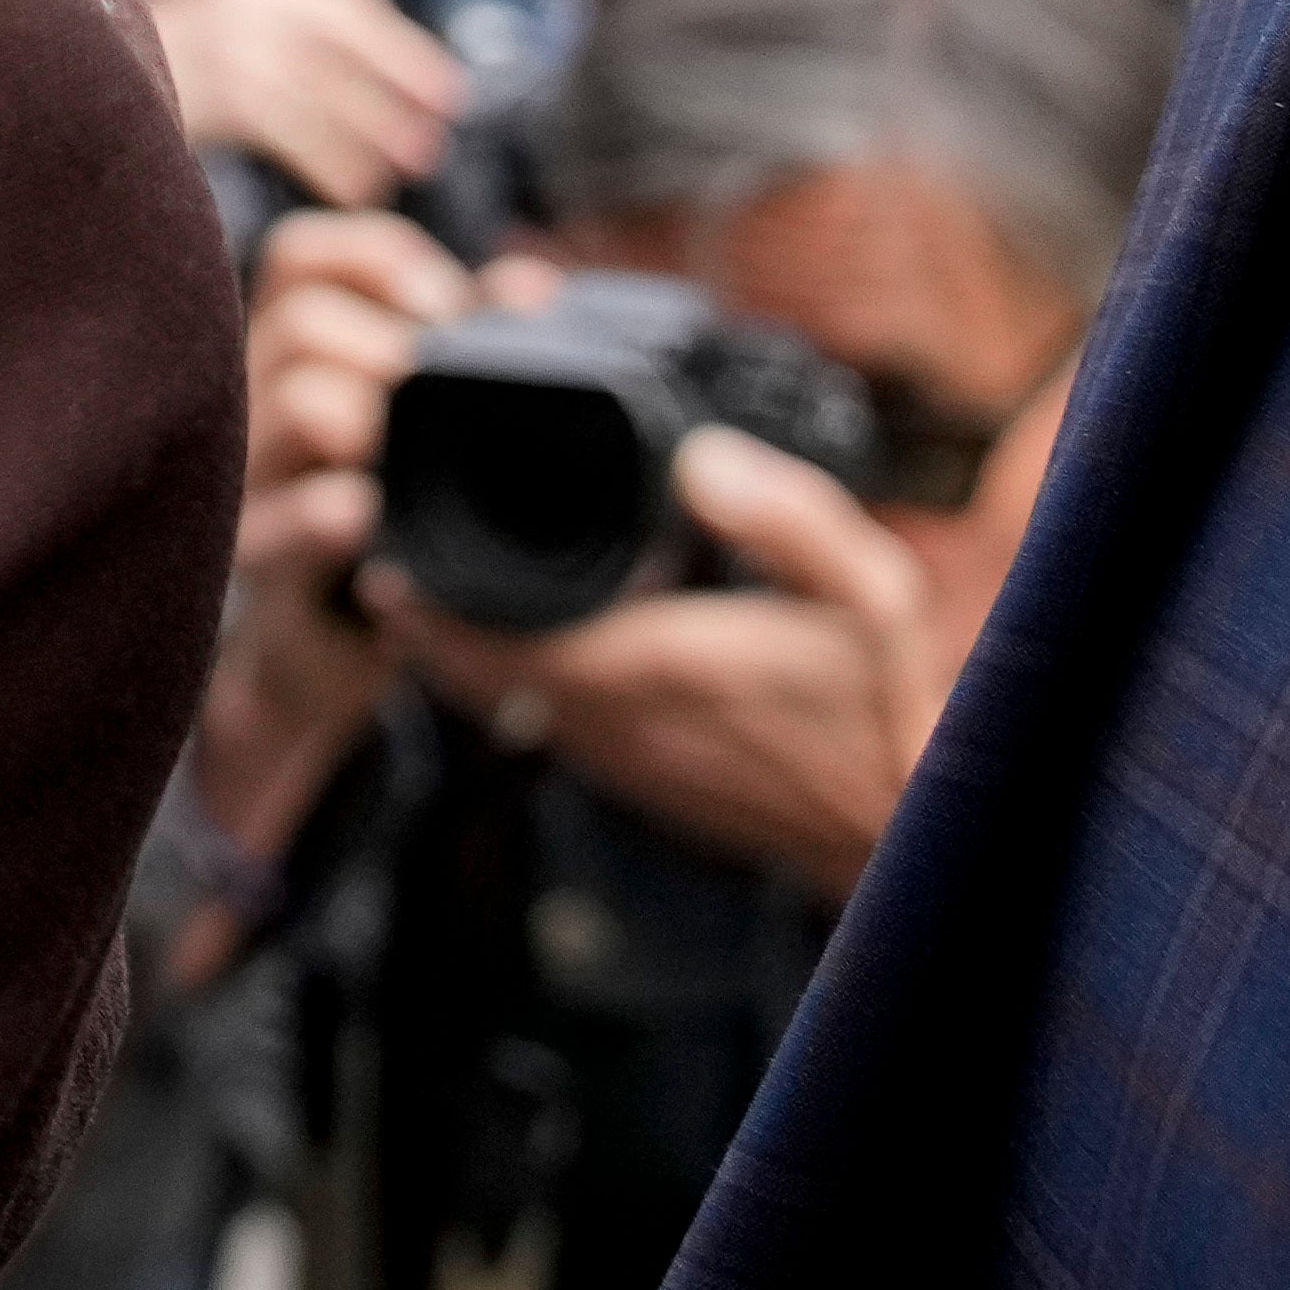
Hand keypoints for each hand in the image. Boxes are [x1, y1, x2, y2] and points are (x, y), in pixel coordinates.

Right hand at [157, 0, 468, 207]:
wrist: (62, 82)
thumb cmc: (158, 74)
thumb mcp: (224, 32)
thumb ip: (287, 39)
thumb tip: (390, 84)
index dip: (403, 46)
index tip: (449, 91)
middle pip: (339, 46)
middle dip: (395, 98)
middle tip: (431, 148)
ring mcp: (217, 35)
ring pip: (317, 91)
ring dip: (366, 139)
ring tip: (391, 179)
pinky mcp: (203, 85)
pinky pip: (287, 125)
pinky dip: (329, 161)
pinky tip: (351, 190)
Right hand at [194, 207, 470, 865]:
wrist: (320, 657)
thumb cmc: (383, 526)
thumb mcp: (420, 430)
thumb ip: (465, 348)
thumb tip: (532, 284)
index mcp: (293, 357)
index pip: (303, 258)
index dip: (372, 259)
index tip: (445, 304)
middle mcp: (258, 406)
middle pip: (299, 320)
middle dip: (386, 348)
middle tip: (433, 395)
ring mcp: (252, 486)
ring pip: (298, 404)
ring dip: (370, 419)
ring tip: (402, 457)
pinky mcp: (261, 568)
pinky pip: (281, 525)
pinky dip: (330, 516)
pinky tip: (369, 522)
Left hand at [378, 428, 948, 901]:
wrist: (908, 833)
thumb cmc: (885, 710)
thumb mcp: (870, 595)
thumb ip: (791, 519)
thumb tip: (702, 456)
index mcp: (644, 670)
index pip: (489, 638)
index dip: (427, 594)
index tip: (385, 540)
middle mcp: (612, 723)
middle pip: (468, 670)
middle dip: (420, 614)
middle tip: (381, 549)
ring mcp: (620, 758)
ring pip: (498, 701)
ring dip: (455, 649)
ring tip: (419, 585)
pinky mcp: (638, 776)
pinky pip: (542, 722)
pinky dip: (506, 677)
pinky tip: (507, 635)